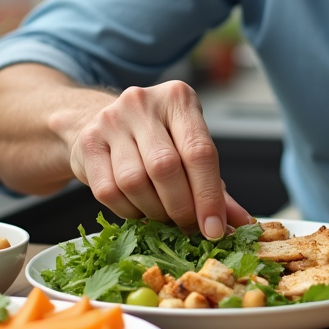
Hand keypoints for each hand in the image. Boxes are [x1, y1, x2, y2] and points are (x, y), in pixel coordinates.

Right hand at [68, 80, 251, 239]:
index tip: (216, 229)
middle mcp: (142, 103)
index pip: (199, 152)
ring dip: (153, 211)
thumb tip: (241, 223)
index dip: (209, 196)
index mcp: (178, 99)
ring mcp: (110, 120)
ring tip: (163, 217)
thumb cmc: (155, 139)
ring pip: (135, 182)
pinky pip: (109, 191)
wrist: (96, 121)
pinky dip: (128, 211)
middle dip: (181, 208)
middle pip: (165, 168)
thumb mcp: (189, 149)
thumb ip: (215, 186)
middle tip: (189, 228)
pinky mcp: (87, 143)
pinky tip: (138, 209)